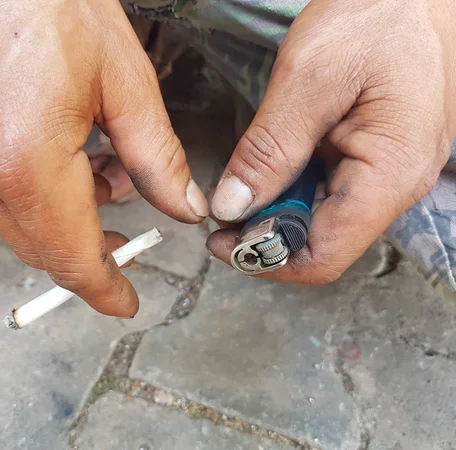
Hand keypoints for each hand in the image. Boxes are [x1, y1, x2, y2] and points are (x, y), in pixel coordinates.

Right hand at [0, 0, 207, 316]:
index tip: (124, 302)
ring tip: (103, 178)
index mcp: (25, 161)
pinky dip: (30, 195)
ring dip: (62, 219)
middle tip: (126, 243)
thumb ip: (157, 159)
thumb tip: (183, 206)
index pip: (69, 255)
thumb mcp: (125, 83)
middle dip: (88, 254)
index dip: (101, 289)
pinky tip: (60, 160)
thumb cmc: (51, 1)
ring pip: (14, 223)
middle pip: (39, 246)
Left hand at [208, 0, 455, 282]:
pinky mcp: (378, 156)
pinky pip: (330, 189)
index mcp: (390, 175)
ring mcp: (390, 173)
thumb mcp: (310, 78)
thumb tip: (231, 207)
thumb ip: (269, 149)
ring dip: (277, 207)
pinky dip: (294, 184)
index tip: (220, 241)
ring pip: (322, 218)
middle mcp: (397, 185)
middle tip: (225, 204)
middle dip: (265, 232)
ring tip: (247, 176)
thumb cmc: (379, 14)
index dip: (264, 259)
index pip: (323, 256)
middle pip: (320, 241)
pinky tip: (275, 161)